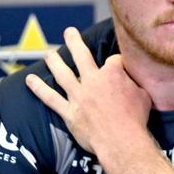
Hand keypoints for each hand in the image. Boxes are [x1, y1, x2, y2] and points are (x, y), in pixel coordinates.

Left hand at [25, 27, 151, 157]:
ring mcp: (78, 96)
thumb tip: (130, 80)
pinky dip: (39, 89)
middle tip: (69, 32)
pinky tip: (30, 80)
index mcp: (112, 74)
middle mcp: (92, 80)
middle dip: (75, 42)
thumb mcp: (143, 95)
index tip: (120, 66)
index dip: (117, 62)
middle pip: (81, 56)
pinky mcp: (69, 112)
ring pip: (62, 74)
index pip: (113, 60)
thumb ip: (133, 83)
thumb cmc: (135, 119)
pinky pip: (51, 99)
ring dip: (54, 62)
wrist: (121, 141)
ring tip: (49, 54)